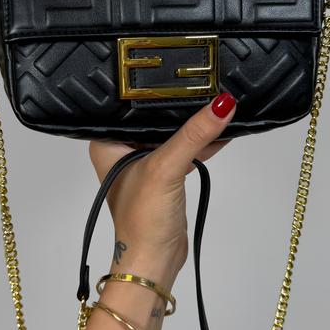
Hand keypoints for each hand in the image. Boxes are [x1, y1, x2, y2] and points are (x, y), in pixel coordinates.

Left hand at [88, 92, 236, 289]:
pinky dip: (202, 142)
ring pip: (172, 133)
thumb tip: (221, 105)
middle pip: (154, 117)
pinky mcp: (165, 176)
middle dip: (179, 104)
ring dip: (193, 124)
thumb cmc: (142, 221)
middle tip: (203, 77)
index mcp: (107, 143)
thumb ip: (194, 136)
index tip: (178, 66)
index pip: (130, 104)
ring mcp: (144, 164)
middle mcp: (122, 150)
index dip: (152, 87)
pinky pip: (185, 150)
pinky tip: (221, 128)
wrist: (154, 262)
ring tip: (217, 99)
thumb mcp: (167, 168)